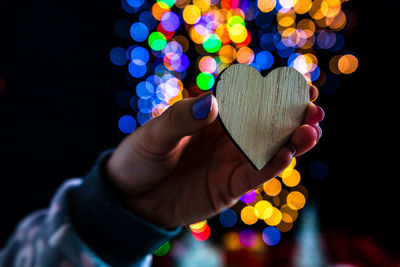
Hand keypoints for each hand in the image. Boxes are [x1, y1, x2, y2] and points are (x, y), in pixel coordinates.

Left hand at [106, 90, 323, 227]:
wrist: (131, 198)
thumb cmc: (140, 159)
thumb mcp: (155, 134)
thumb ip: (182, 119)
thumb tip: (212, 102)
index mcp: (212, 117)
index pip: (246, 98)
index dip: (271, 90)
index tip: (294, 81)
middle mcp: (227, 137)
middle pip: (266, 123)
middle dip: (291, 115)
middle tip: (314, 108)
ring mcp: (230, 162)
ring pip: (268, 149)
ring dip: (292, 140)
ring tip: (311, 130)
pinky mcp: (229, 186)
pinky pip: (255, 176)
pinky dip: (272, 166)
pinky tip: (287, 155)